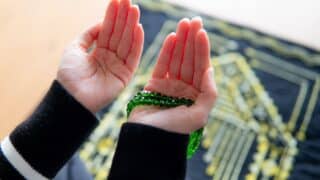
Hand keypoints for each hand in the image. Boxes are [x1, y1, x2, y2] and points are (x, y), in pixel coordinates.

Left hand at [57, 0, 143, 112]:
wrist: (70, 96)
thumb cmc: (69, 74)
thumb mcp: (75, 48)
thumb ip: (89, 34)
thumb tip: (102, 22)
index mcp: (99, 51)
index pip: (108, 30)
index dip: (113, 16)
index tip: (119, 1)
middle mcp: (110, 57)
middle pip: (119, 34)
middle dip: (124, 17)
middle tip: (129, 1)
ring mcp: (119, 66)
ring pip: (127, 43)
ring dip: (131, 26)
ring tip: (134, 10)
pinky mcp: (125, 75)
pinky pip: (133, 57)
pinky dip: (137, 43)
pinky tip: (139, 29)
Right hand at [129, 18, 216, 133]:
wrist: (148, 140)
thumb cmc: (174, 131)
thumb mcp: (199, 115)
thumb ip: (209, 93)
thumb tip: (210, 69)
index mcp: (197, 96)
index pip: (202, 68)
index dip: (202, 49)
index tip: (201, 32)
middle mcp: (185, 90)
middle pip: (190, 60)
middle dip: (192, 41)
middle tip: (193, 21)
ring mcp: (170, 86)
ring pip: (177, 60)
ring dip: (180, 42)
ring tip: (183, 24)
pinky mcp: (154, 85)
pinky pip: (162, 65)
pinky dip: (166, 52)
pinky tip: (171, 38)